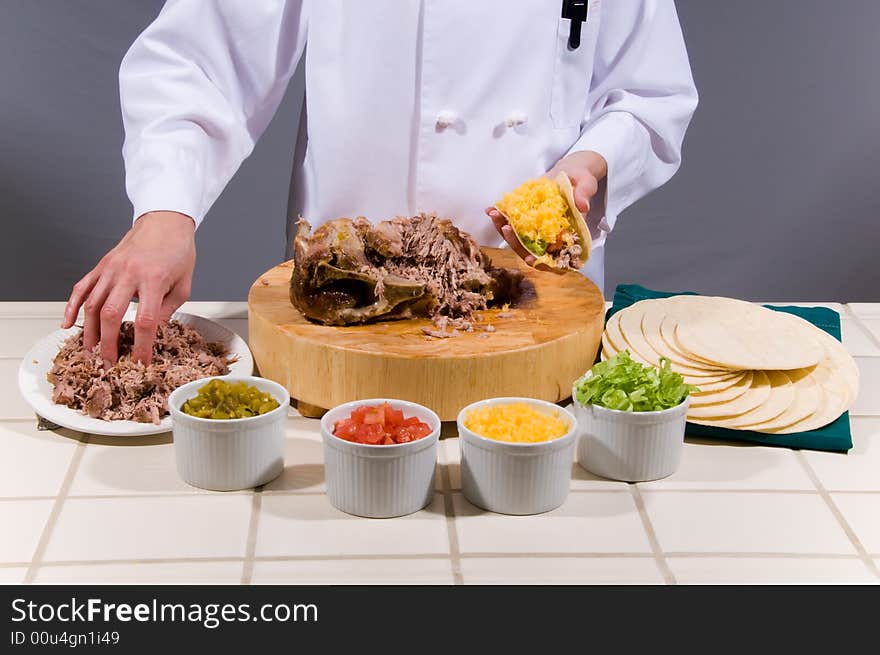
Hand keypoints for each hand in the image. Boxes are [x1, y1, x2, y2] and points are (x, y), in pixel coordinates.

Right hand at [63, 211, 195, 365]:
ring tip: (90, 352)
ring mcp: (111, 269)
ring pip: (91, 303)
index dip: (142, 346)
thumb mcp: (184, 285)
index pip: (145, 320)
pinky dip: (72, 307)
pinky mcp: (101, 265)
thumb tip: (153, 333)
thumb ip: (168, 310)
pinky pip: (81, 288)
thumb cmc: (178, 252)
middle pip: (111, 314)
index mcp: (154, 280)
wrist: (165, 222)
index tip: (141, 363)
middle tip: (109, 364)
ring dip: (89, 331)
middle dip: (109, 344)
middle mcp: (128, 274)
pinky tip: (68, 324)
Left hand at [487, 150, 606, 267]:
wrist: (570, 172)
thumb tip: (582, 206)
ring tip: (494, 215)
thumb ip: (584, 194)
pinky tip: (491, 210)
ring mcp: (537, 227)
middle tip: (506, 227)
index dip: (543, 260)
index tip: (530, 258)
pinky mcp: (528, 218)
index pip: (556, 254)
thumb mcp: (587, 183)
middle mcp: (551, 234)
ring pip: (519, 237)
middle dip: (516, 242)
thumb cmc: (582, 179)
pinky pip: (513, 222)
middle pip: (531, 248)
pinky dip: (501, 218)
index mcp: (568, 233)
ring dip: (504, 229)